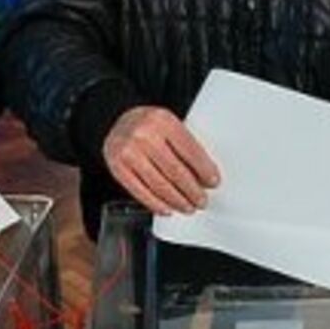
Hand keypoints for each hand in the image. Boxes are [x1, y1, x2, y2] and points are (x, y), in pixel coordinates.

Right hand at [102, 106, 219, 215]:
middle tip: (201, 201)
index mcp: (163, 120)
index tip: (213, 182)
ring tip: (187, 207)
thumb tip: (204, 176)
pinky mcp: (117, 167)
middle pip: (176, 171)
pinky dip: (156, 204)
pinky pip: (140, 192)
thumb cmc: (148, 125)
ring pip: (159, 185)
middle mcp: (144, 135)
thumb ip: (184, 145)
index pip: (190, 151)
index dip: (205, 170)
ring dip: (177, 201)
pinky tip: (167, 208)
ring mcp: (128, 152)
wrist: (116, 121)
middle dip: (192, 190)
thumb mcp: (169, 124)